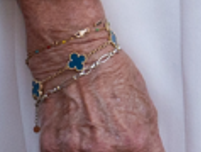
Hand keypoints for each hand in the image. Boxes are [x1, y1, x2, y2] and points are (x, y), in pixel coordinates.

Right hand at [38, 51, 163, 151]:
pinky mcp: (52, 147)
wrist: (76, 57)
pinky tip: (74, 128)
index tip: (135, 148)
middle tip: (108, 132)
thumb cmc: (109, 73)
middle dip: (114, 149)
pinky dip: (69, 146)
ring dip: (90, 148)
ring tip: (91, 127)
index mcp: (135, 139)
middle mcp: (105, 149)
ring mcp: (77, 150)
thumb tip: (147, 150)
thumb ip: (147, 138)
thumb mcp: (145, 105)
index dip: (138, 151)